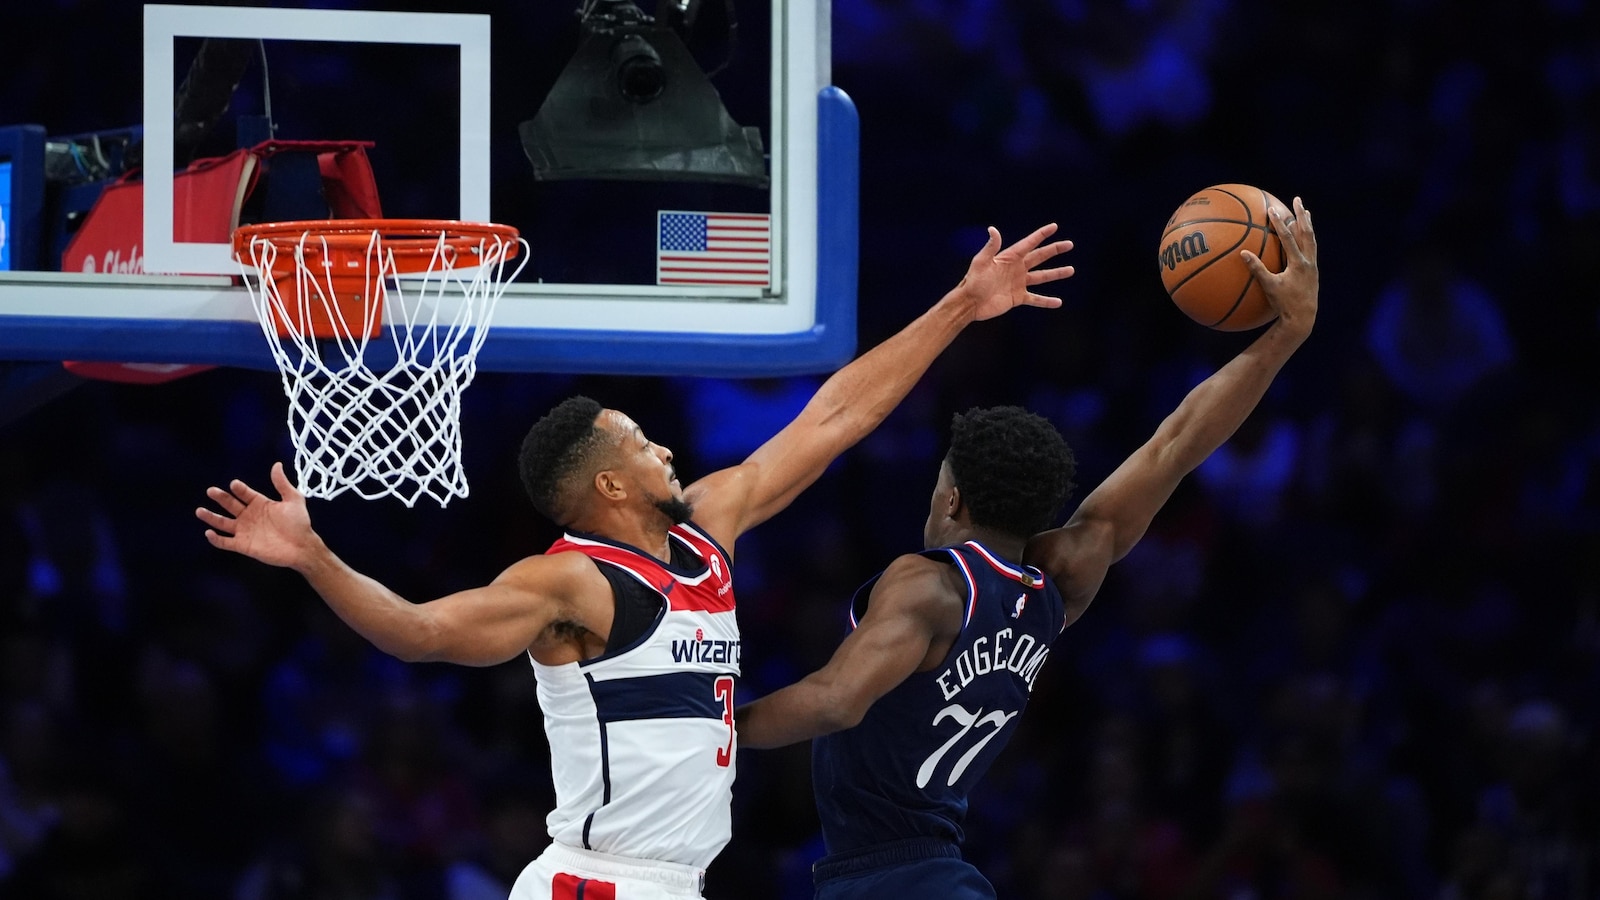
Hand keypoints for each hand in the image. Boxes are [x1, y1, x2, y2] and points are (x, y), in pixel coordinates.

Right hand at [195, 462, 320, 568]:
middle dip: (220, 498)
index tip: (234, 484)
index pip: (245, 494)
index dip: (239, 489)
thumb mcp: (293, 500)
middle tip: (211, 491)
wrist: (302, 547)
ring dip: (211, 517)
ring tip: (199, 511)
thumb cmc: (299, 523)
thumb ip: (282, 484)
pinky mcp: (243, 545)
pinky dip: (216, 539)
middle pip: (230, 505)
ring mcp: (245, 531)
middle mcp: (249, 516)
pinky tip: (209, 533)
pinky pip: (226, 542)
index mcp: (260, 504)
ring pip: (223, 523)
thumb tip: (276, 465)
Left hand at [953, 224, 1075, 322]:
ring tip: (1071, 270)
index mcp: (1010, 257)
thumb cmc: (973, 281)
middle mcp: (1017, 268)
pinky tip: (1058, 302)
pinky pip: (1035, 299)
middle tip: (1069, 244)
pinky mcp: (1017, 297)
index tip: (1054, 227)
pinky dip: (1046, 301)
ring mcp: (1018, 283)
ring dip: (1056, 273)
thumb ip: (991, 247)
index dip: (1041, 235)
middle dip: (1054, 250)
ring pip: (1042, 276)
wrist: (970, 303)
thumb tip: (993, 229)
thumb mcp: (982, 262)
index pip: (1029, 243)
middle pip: (1040, 257)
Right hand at [1243, 196, 1317, 334]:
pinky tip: (1303, 236)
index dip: (1280, 223)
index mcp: (1298, 263)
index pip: (1288, 238)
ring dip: (1307, 225)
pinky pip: (1311, 248)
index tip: (1272, 210)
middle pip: (1306, 233)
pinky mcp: (1313, 271)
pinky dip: (1307, 238)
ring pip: (1311, 239)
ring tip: (1305, 212)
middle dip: (1301, 215)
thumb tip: (1243, 253)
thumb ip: (1257, 269)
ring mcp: (1312, 265)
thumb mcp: (1268, 287)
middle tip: (1297, 200)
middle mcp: (1308, 261)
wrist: (1303, 317)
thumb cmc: (1284, 304)